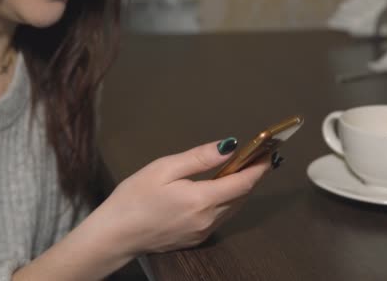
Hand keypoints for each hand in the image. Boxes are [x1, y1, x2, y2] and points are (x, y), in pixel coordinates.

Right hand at [97, 140, 271, 254]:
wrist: (116, 235)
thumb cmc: (134, 198)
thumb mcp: (164, 169)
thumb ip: (199, 158)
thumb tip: (229, 147)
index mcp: (202, 200)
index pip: (243, 182)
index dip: (259, 167)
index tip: (270, 152)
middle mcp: (208, 219)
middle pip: (242, 195)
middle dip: (253, 176)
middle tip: (259, 156)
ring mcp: (203, 232)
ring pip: (233, 207)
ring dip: (241, 189)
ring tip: (243, 169)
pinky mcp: (196, 239)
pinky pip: (221, 217)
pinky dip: (227, 201)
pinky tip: (220, 190)